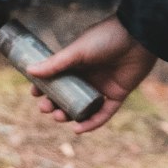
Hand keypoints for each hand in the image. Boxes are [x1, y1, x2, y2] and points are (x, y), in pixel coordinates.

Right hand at [25, 15, 156, 134]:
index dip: (46, 89)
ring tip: (59, 117)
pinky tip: (79, 129)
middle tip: (46, 109)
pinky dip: (92, 123)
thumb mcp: (77, 51)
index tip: (35, 95)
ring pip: (84, 107)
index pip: (57, 79)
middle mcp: (89, 76)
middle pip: (68, 96)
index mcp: (77, 63)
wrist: (137, 37)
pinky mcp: (117, 95)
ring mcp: (103, 87)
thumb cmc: (106, 38)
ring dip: (70, 115)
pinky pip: (104, 113)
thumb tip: (29, 71)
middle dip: (55, 105)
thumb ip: (56, 63)